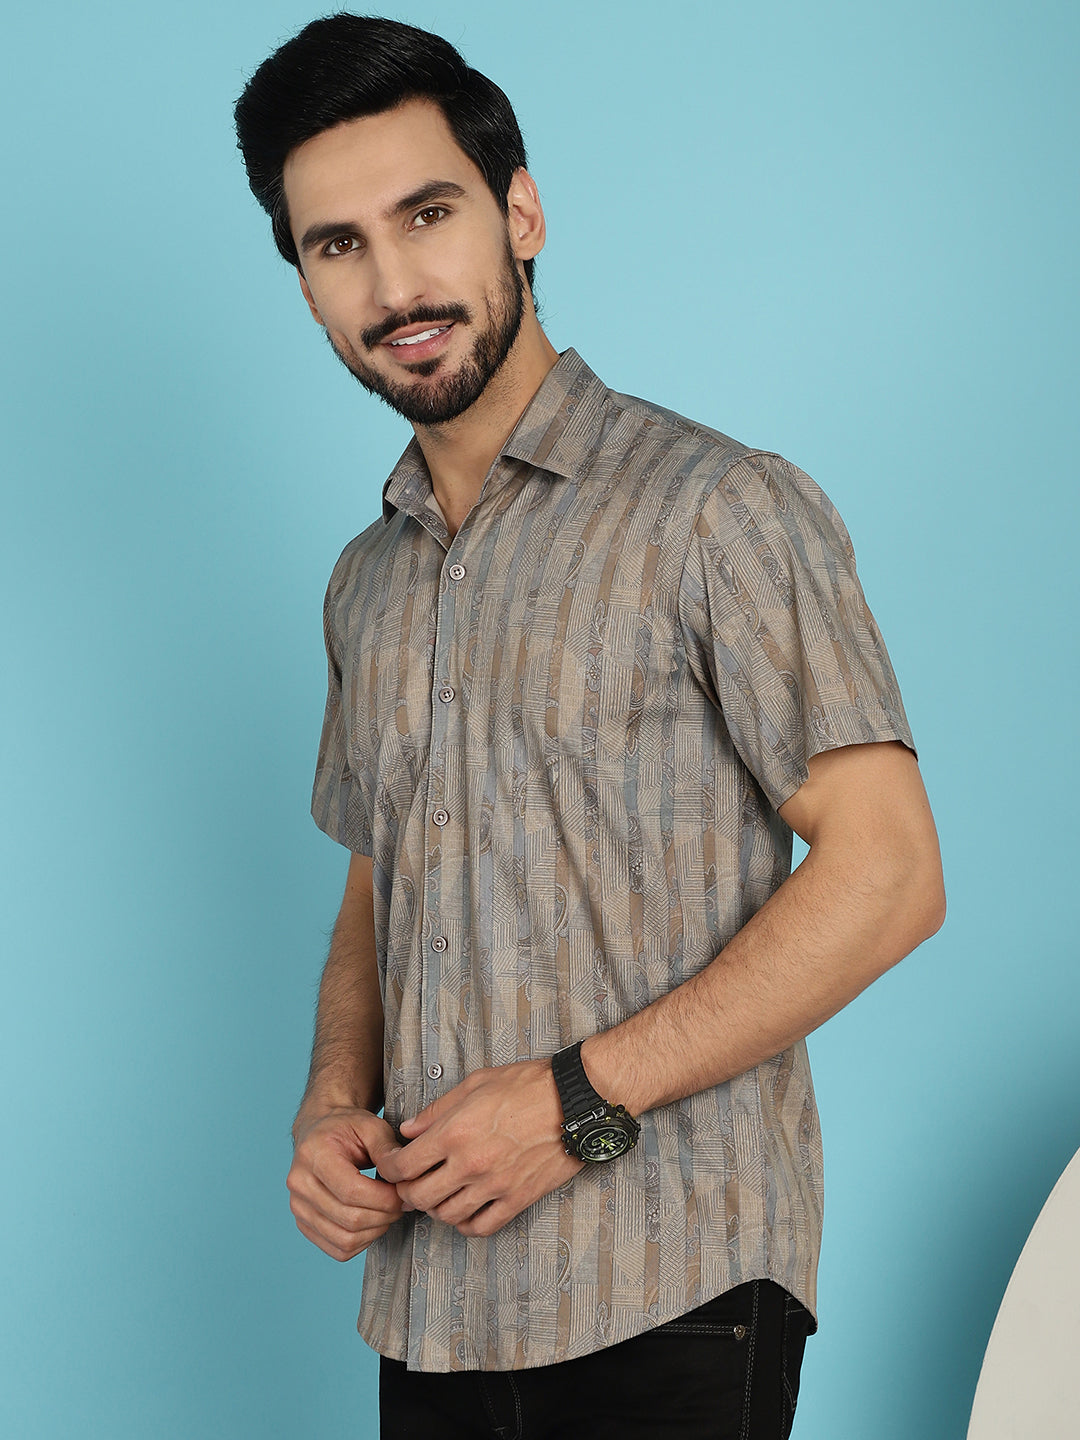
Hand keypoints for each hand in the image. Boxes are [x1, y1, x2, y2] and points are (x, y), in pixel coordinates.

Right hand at [287, 1108, 405, 1260]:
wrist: (320, 1130)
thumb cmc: (347, 1127)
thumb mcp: (371, 1126)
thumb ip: (388, 1150)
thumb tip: (404, 1178)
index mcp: (314, 1155)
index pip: (352, 1191)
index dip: (384, 1199)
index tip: (403, 1193)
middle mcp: (299, 1183)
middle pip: (349, 1219)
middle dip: (384, 1216)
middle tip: (401, 1204)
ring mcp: (298, 1207)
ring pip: (344, 1239)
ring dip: (375, 1232)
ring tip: (388, 1213)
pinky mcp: (303, 1223)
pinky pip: (337, 1249)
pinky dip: (362, 1243)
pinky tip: (372, 1223)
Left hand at [377, 1060, 582, 1237]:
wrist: (574, 1102)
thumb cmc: (528, 1085)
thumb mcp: (475, 1084)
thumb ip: (437, 1110)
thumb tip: (409, 1130)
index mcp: (455, 1132)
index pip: (404, 1165)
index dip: (388, 1169)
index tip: (389, 1166)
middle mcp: (470, 1164)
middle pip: (419, 1196)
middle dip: (406, 1192)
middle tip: (408, 1184)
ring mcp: (494, 1186)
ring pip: (447, 1215)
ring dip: (435, 1209)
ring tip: (437, 1195)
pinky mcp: (517, 1199)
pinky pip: (481, 1227)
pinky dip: (466, 1225)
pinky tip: (465, 1211)